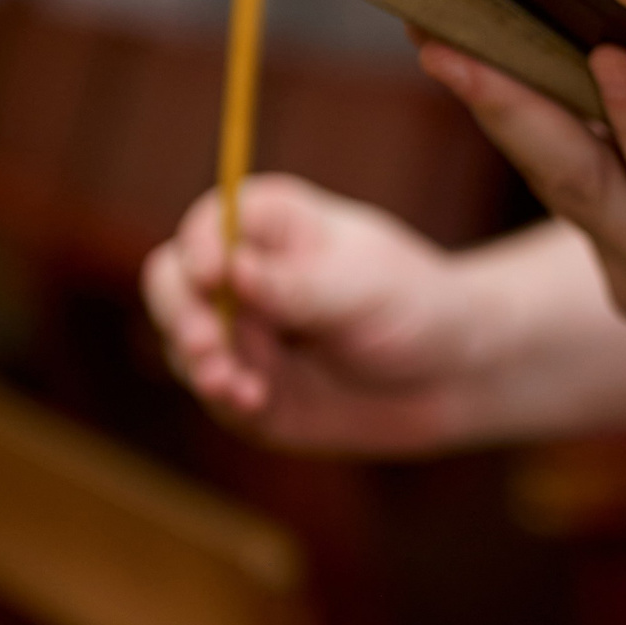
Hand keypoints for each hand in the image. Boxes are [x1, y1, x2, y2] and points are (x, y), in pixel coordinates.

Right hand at [144, 173, 482, 451]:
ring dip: (199, 362)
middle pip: (175, 280)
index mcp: (274, 226)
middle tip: (205, 344)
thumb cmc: (414, 308)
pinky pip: (213, 390)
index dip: (202, 245)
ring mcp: (241, 332)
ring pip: (185, 340)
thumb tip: (232, 270)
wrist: (450, 376)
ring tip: (232, 384)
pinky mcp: (245, 385)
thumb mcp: (363, 289)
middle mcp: (244, 275)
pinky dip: (223, 396)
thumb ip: (297, 285)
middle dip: (181, 313)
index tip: (214, 274)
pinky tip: (253, 402)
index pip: (212, 223)